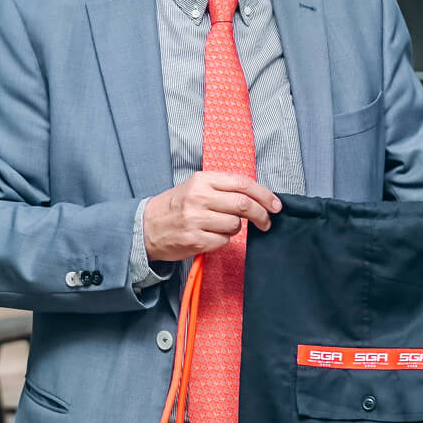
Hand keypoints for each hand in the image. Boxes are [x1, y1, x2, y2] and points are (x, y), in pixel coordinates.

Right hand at [144, 171, 280, 262]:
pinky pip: (224, 241)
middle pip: (244, 205)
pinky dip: (223, 240)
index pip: (243, 184)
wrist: (146, 226)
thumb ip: (224, 188)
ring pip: (235, 225)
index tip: (276, 205)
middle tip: (266, 222)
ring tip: (222, 227)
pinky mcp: (194, 239)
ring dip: (236, 228)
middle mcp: (199, 197)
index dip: (264, 195)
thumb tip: (258, 196)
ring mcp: (195, 219)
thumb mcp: (196, 187)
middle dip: (262, 215)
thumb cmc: (176, 206)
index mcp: (203, 180)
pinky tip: (211, 236)